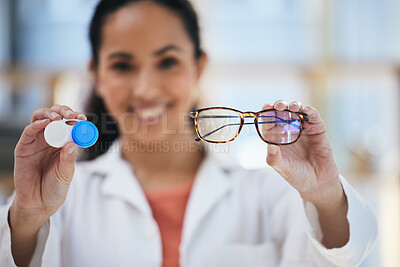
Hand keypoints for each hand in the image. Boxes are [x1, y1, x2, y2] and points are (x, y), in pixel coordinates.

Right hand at [11, 105, 86, 227]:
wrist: (39, 203)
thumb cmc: (55, 187)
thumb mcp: (66, 172)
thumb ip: (68, 158)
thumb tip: (71, 143)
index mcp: (63, 142)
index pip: (69, 123)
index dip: (76, 118)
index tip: (83, 118)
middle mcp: (49, 139)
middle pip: (54, 116)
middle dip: (63, 111)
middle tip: (71, 115)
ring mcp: (36, 142)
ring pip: (40, 118)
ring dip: (50, 114)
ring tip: (59, 117)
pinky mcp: (23, 147)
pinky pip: (28, 131)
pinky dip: (37, 124)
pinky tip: (46, 123)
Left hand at [265, 100, 342, 206]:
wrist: (317, 183)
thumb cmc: (296, 175)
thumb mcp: (283, 168)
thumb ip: (275, 158)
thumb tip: (270, 146)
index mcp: (276, 137)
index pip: (269, 122)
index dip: (267, 114)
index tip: (265, 108)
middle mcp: (288, 130)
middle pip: (282, 113)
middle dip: (280, 107)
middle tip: (278, 106)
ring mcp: (303, 129)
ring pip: (297, 111)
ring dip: (294, 106)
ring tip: (292, 107)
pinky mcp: (317, 130)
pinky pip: (313, 117)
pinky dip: (310, 112)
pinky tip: (307, 111)